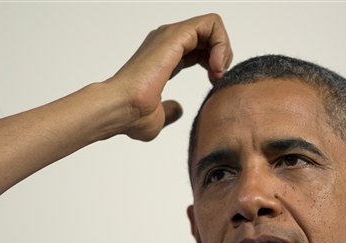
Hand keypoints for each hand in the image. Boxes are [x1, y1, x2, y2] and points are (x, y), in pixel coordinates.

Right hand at [108, 13, 232, 141]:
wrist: (121, 109)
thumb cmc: (132, 115)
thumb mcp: (159, 116)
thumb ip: (170, 110)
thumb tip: (178, 109)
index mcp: (164, 57)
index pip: (199, 48)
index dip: (214, 63)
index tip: (213, 83)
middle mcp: (166, 43)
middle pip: (208, 35)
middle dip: (223, 55)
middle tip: (217, 78)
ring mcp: (170, 36)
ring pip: (212, 26)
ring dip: (224, 49)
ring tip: (218, 72)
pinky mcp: (175, 35)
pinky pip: (211, 24)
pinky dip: (221, 44)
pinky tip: (216, 67)